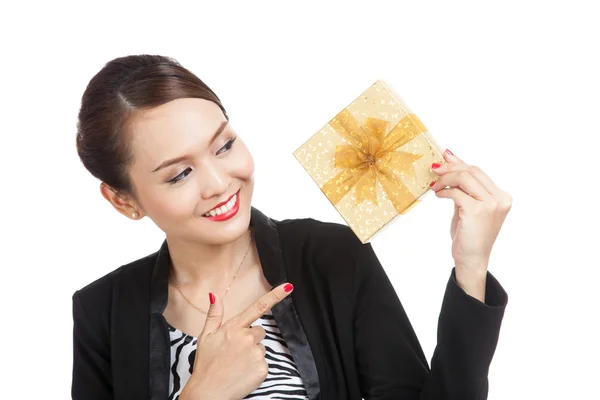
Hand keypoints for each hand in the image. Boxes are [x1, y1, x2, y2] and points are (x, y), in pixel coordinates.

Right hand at [179, 282, 293, 399]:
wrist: (208, 392)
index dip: (275, 296)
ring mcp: (256, 353)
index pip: (258, 307)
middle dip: (250, 339)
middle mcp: (247, 338)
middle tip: (235, 352)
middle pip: (259, 331)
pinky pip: (264, 362)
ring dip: (252, 354)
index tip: (289, 286)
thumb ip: (214, 315)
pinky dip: (255, 367)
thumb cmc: (206, 365)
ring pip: (261, 348)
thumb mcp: (205, 337)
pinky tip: (242, 372)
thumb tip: (215, 295)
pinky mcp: (263, 368)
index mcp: (234, 328)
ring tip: (236, 364)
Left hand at [430, 149, 511, 300]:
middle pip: (471, 170)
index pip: (478, 171)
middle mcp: (500, 198)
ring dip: (445, 178)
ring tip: (435, 186)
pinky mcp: (477, 211)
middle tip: (434, 170)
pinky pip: (456, 192)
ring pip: (464, 178)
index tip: (444, 157)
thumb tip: (450, 158)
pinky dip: (444, 191)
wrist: (472, 259)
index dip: (459, 162)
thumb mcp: (468, 205)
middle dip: (450, 167)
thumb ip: (463, 185)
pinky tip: (438, 195)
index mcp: (502, 196)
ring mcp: (490, 204)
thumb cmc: (470, 234)